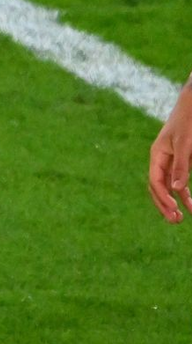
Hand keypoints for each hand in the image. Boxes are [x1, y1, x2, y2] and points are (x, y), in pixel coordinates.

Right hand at [148, 81, 191, 222]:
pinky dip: (183, 194)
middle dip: (164, 205)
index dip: (163, 197)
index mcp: (157, 154)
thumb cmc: (188, 122)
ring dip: (173, 202)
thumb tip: (177, 188)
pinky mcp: (180, 161)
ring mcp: (170, 161)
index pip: (155, 181)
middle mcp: (161, 160)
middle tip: (175, 221)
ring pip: (167, 187)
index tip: (175, 210)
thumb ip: (181, 166)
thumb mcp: (185, 144)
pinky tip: (189, 205)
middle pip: (157, 187)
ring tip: (181, 218)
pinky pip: (177, 182)